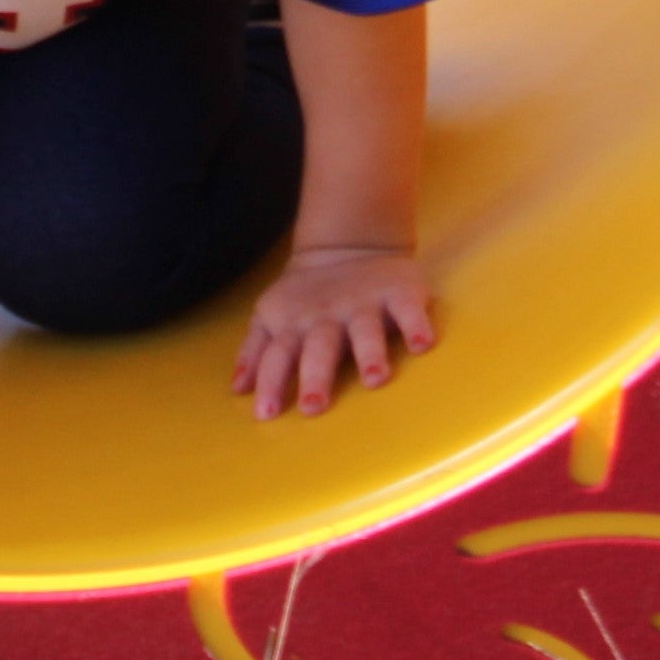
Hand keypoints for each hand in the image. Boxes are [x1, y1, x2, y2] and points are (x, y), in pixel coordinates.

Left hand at [235, 243, 433, 418]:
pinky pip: (408, 310)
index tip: (265, 414)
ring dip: (369, 353)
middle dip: (315, 376)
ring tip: (375, 379)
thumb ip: (255, 351)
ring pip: (366, 330)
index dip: (270, 381)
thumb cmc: (305, 298)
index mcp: (294, 325)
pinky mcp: (398, 293)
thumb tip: (237, 389)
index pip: (278, 355)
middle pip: (319, 348)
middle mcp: (327, 318)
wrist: (349, 244)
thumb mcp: (272, 317)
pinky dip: (416, 324)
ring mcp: (364, 305)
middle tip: (314, 407)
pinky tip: (422, 344)